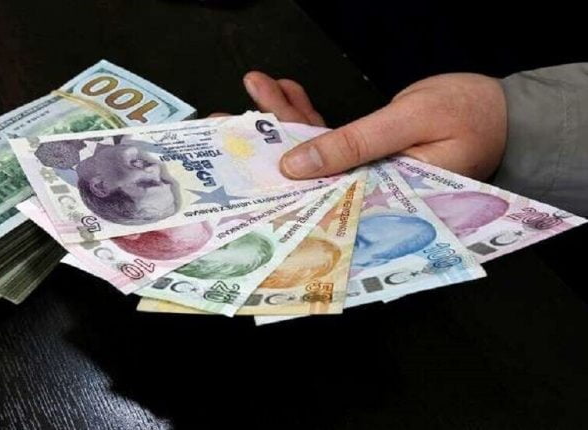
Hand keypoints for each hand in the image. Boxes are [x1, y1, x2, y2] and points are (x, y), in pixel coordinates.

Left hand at [241, 71, 507, 179]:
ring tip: (253, 90)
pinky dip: (306, 112)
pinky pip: (327, 134)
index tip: (237, 168)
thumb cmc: (470, 115)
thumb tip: (295, 165)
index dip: (273, 185)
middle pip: (303, 173)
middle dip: (264, 146)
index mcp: (375, 202)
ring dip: (282, 119)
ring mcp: (362, 170)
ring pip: (311, 149)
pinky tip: (284, 90)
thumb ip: (353, 146)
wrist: (502, 108)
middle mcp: (362, 192)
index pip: (313, 201)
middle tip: (223, 125)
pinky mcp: (365, 149)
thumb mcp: (409, 124)